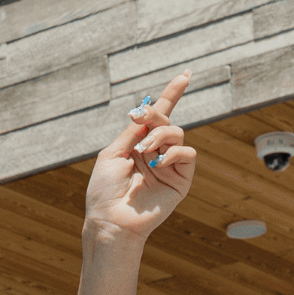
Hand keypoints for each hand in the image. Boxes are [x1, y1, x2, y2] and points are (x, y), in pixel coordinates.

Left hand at [84, 71, 198, 241]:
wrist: (111, 219)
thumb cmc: (105, 190)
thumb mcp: (112, 154)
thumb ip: (132, 133)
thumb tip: (147, 113)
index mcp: (137, 145)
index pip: (157, 116)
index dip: (171, 95)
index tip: (184, 75)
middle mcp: (155, 152)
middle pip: (165, 120)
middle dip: (153, 115)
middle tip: (138, 117)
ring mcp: (169, 165)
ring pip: (177, 134)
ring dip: (159, 136)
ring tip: (143, 149)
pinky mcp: (181, 179)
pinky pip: (188, 154)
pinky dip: (173, 153)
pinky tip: (157, 162)